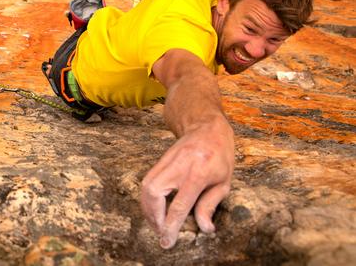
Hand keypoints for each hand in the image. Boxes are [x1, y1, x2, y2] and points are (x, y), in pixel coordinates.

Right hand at [140, 122, 233, 248]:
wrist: (207, 128)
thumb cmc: (220, 155)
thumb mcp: (224, 182)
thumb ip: (210, 205)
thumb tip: (204, 228)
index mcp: (198, 174)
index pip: (179, 205)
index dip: (171, 226)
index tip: (167, 241)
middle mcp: (178, 167)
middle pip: (154, 193)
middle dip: (153, 216)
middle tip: (160, 231)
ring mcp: (166, 162)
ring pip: (146, 187)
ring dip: (147, 208)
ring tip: (156, 223)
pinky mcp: (160, 161)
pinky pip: (147, 181)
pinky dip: (147, 198)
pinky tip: (154, 208)